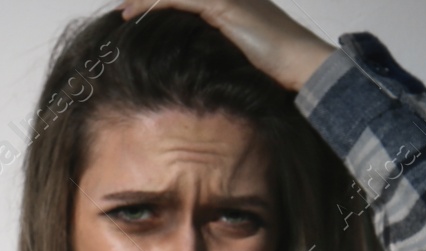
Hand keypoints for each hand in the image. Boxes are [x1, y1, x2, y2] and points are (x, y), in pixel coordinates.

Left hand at [117, 0, 336, 90]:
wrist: (301, 63)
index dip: (161, 2)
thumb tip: (192, 68)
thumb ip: (218, 51)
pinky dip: (154, 3)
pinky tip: (135, 12)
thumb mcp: (239, 57)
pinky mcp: (223, 4)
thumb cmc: (277, 68)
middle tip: (125, 8)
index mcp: (231, 2)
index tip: (136, 12)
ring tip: (124, 9)